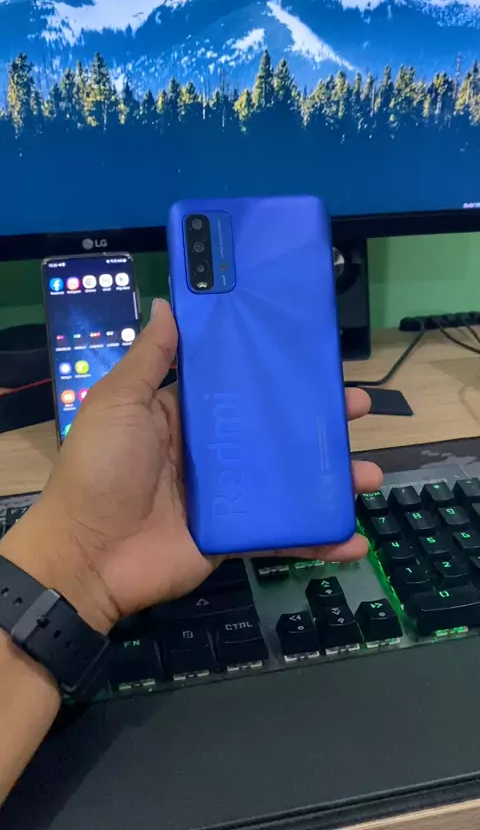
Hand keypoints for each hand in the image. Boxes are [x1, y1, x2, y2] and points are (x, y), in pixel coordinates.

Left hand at [1, 300, 381, 632]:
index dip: (278, 373)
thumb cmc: (100, 470)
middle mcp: (212, 451)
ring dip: (330, 478)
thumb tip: (169, 302)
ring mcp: (227, 497)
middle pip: (276, 431)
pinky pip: (282, 535)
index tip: (316, 358)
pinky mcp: (234, 536)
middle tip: (358, 409)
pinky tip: (353, 540)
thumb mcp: (118, 403)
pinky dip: (318, 540)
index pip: (242, 386)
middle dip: (318, 421)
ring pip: (289, 482)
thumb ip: (149, 358)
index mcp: (186, 415)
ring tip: (368, 474)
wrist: (86, 557)